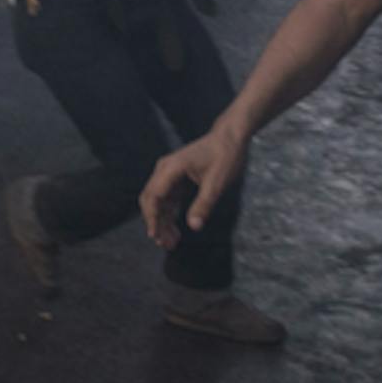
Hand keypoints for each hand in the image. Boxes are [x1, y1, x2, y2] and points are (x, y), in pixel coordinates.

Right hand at [139, 124, 247, 248]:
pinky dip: (169, 214)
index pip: (153, 196)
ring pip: (158, 202)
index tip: (155, 235)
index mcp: (171, 168)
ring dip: (162, 221)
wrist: (230, 137)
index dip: (152, 217)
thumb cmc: (225, 156)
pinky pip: (167, 199)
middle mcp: (165, 169)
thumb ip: (204, 204)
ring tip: (171, 242)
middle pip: (151, 200)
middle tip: (165, 244)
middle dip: (156, 223)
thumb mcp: (217, 183)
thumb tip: (194, 226)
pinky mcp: (176, 178)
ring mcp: (169, 173)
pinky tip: (175, 230)